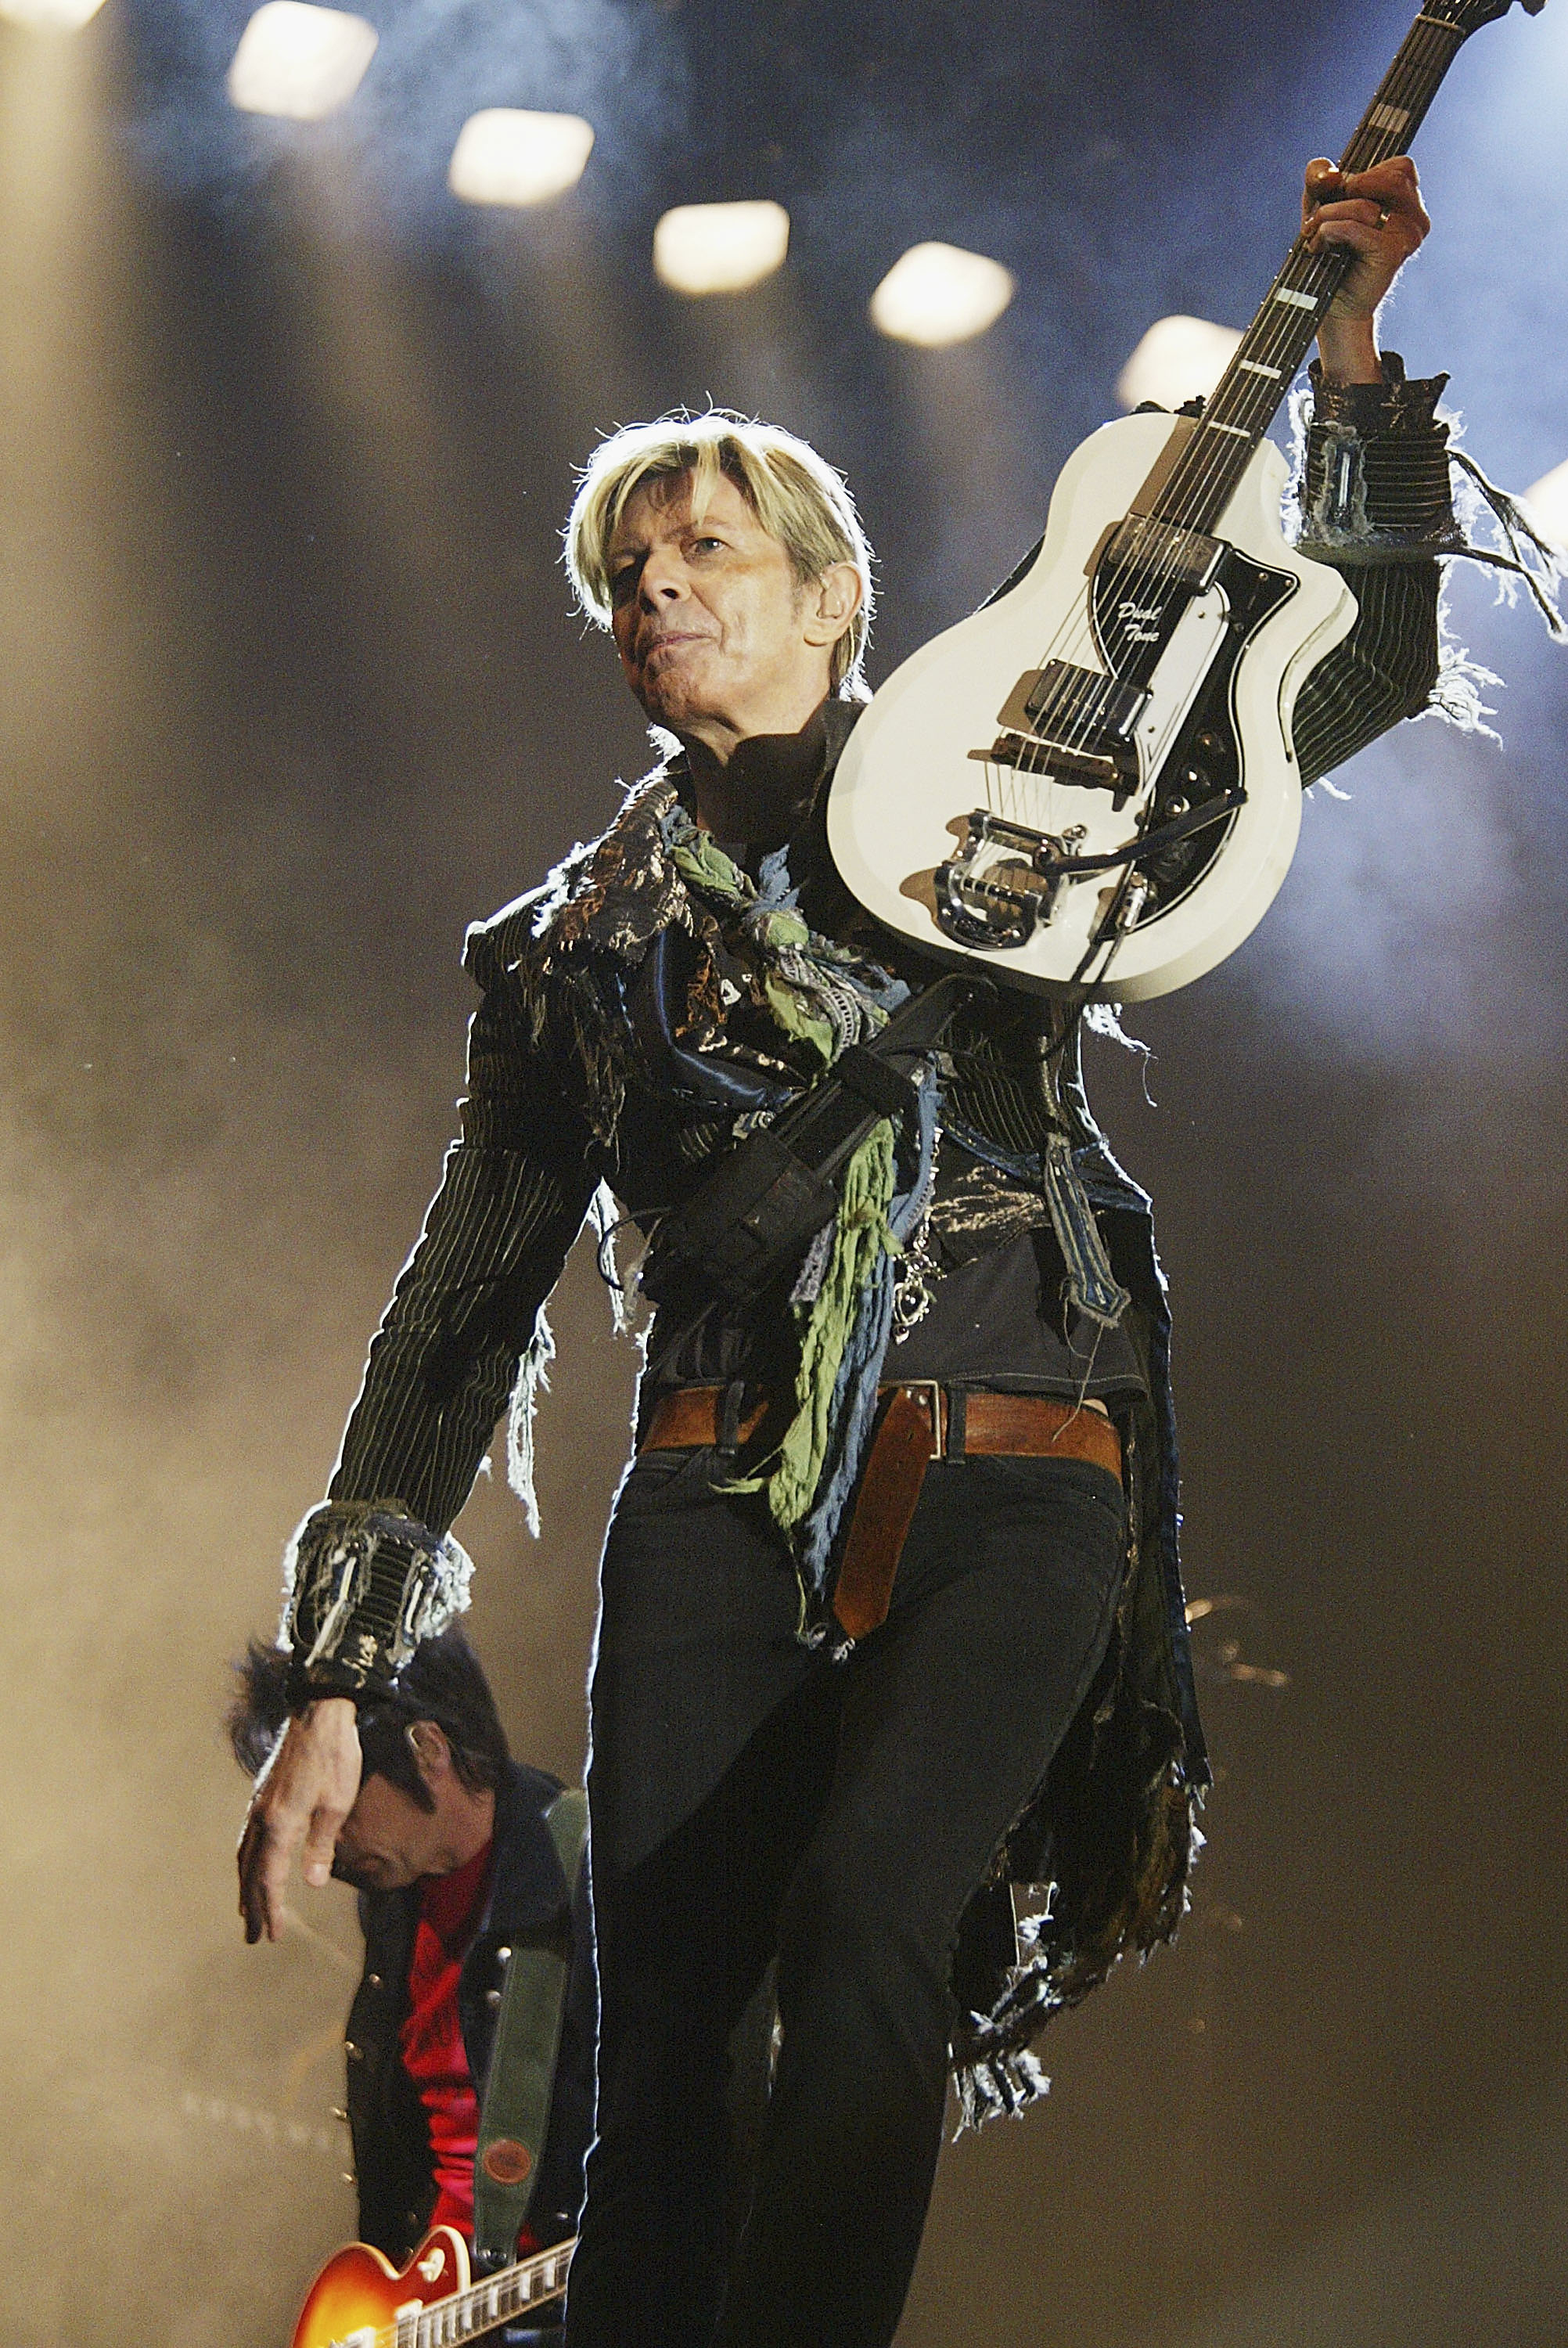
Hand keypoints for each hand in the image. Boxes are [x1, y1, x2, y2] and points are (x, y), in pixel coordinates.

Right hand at [237, 1696, 360, 1944]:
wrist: (319, 1712)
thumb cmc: (335, 1756)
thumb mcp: (338, 1803)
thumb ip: (322, 1844)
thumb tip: (313, 1883)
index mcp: (280, 1822)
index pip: (269, 1877)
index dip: (270, 1908)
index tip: (272, 1934)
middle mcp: (261, 1817)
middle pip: (251, 1872)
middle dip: (252, 1906)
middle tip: (253, 1937)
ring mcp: (257, 1805)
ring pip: (244, 1856)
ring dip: (245, 1886)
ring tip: (246, 1910)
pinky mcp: (260, 1794)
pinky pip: (246, 1837)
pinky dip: (246, 1861)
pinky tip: (251, 1865)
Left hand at [1302, 155, 1430, 383]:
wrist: (1325, 301)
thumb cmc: (1327, 249)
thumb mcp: (1318, 203)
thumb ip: (1319, 176)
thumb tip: (1332, 175)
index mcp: (1406, 200)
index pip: (1401, 166)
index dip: (1366, 174)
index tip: (1342, 193)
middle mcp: (1414, 217)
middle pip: (1390, 178)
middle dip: (1347, 191)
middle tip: (1326, 214)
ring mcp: (1407, 236)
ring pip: (1365, 205)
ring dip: (1328, 215)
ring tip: (1317, 235)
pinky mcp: (1391, 253)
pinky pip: (1355, 228)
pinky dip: (1329, 232)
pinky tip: (1320, 246)